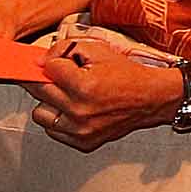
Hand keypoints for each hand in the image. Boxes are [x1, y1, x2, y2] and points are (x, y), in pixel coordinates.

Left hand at [24, 35, 179, 151]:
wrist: (151, 99)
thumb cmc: (127, 74)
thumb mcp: (98, 50)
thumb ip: (65, 49)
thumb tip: (41, 61)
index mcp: (83, 86)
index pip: (47, 69)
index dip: (53, 62)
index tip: (59, 63)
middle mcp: (79, 111)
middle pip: (39, 90)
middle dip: (48, 80)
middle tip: (62, 77)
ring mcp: (80, 130)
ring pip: (40, 114)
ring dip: (50, 103)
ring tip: (67, 96)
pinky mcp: (83, 142)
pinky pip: (53, 130)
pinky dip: (60, 120)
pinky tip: (75, 110)